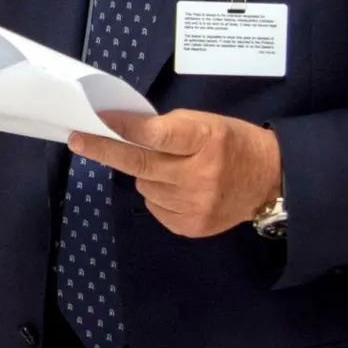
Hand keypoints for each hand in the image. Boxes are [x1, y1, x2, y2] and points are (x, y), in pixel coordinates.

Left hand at [68, 110, 282, 237]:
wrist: (270, 181)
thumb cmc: (233, 143)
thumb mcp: (207, 123)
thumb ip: (170, 128)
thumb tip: (126, 133)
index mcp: (207, 140)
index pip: (158, 135)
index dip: (125, 128)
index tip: (97, 120)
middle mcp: (200, 175)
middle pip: (141, 164)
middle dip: (105, 150)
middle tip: (78, 140)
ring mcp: (195, 206)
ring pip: (145, 186)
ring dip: (147, 175)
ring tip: (172, 169)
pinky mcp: (191, 227)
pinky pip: (154, 207)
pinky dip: (158, 195)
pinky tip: (179, 189)